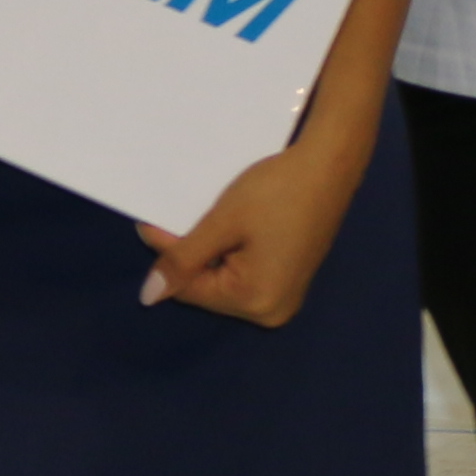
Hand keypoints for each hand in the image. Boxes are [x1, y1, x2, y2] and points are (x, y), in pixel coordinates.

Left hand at [134, 130, 367, 325]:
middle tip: (168, 219)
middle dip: (188, 256)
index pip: (191, 288)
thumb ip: (184, 259)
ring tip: (194, 221)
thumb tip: (148, 296)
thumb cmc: (276, 192)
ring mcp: (285, 296)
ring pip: (225, 280)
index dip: (166, 255)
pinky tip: (222, 228)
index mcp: (256, 302)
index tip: (146, 223)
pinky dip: (229, 252)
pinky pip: (245, 273)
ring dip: (207, 253)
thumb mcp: (223, 223)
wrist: (329, 165)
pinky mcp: (289, 278)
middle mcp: (272, 310)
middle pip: (209, 288)